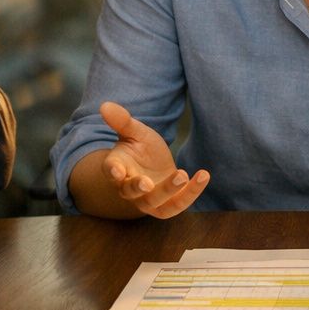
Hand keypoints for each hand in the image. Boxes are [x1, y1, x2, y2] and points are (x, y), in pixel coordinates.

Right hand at [99, 101, 209, 217]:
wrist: (154, 165)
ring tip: (183, 175)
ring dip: (169, 191)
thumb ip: (123, 121)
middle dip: (138, 188)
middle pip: (130, 192)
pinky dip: (192, 192)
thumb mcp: (135, 132)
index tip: (117, 170)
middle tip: (148, 183)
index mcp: (117, 168)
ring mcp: (147, 200)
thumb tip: (105, 105)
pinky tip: (203, 175)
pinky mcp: (167, 205)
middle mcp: (128, 188)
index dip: (113, 171)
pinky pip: (178, 204)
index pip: (111, 171)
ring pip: (156, 202)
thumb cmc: (140, 148)